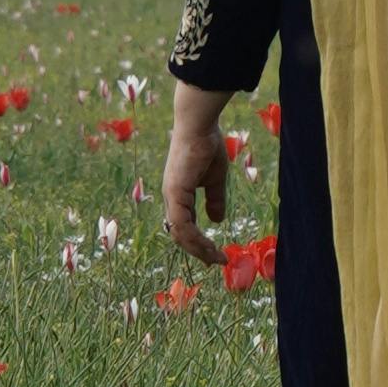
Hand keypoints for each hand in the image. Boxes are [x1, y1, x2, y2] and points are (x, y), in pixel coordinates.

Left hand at [164, 94, 232, 249]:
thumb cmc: (206, 145)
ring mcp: (170, 196)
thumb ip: (214, 199)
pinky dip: (195, 239)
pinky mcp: (175, 193)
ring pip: (180, 234)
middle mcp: (171, 197)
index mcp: (178, 194)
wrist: (199, 125)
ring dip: (198, 249)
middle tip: (216, 261)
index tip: (215, 252)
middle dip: (198, 250)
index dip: (197, 241)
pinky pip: (182, 225)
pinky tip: (209, 246)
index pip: (183, 225)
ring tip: (216, 258)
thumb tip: (217, 220)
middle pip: (179, 234)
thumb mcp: (214, 179)